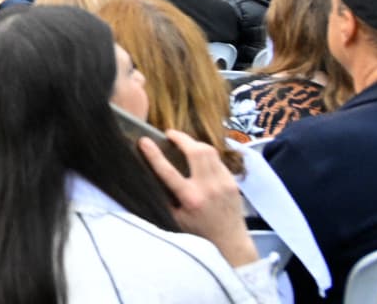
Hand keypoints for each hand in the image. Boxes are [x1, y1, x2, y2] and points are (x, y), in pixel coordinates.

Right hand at [139, 131, 255, 266]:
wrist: (230, 241)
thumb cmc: (198, 231)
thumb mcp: (175, 218)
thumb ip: (163, 198)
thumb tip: (147, 175)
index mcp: (191, 199)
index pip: (168, 171)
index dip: (153, 154)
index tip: (144, 141)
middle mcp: (208, 188)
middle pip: (195, 151)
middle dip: (181, 138)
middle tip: (170, 134)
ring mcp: (223, 183)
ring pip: (209, 151)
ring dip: (194, 143)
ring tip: (184, 142)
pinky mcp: (233, 182)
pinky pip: (218, 160)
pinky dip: (206, 155)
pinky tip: (199, 158)